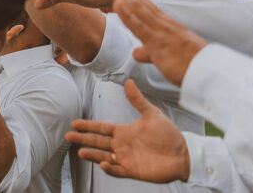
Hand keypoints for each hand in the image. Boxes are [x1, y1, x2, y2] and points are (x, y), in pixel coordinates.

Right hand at [66, 80, 190, 182]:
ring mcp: (126, 158)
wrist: (184, 154)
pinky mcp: (133, 171)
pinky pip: (118, 170)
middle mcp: (122, 145)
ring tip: (81, 152)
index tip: (75, 123)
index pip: (102, 128)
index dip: (89, 126)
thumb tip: (128, 82)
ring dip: (93, 154)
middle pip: (98, 141)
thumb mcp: (152, 114)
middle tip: (68, 136)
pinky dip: (110, 168)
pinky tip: (104, 163)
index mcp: (124, 131)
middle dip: (83, 139)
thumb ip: (138, 100)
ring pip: (103, 156)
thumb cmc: (169, 134)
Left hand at [96, 0, 205, 85]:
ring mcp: (159, 30)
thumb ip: (149, 53)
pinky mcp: (158, 42)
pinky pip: (141, 27)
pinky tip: (117, 3)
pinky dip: (128, 15)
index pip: (139, 3)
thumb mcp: (164, 57)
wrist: (209, 73)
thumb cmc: (189, 65)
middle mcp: (160, 22)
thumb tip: (138, 53)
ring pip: (135, 7)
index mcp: (161, 24)